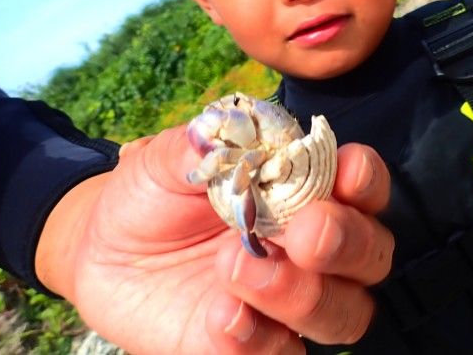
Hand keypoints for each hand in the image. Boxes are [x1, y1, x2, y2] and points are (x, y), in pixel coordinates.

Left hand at [35, 126, 393, 354]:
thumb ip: (208, 146)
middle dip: (347, 242)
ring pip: (344, 314)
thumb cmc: (153, 191)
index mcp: (306, 189)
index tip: (346, 173)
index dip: (365, 180)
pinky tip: (218, 315)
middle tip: (305, 232)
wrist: (103, 248)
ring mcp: (289, 302)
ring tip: (235, 267)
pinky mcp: (254, 345)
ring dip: (302, 293)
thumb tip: (233, 137)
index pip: (363, 185)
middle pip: (370, 254)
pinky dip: (257, 339)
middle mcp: (312, 249)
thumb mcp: (170, 158)